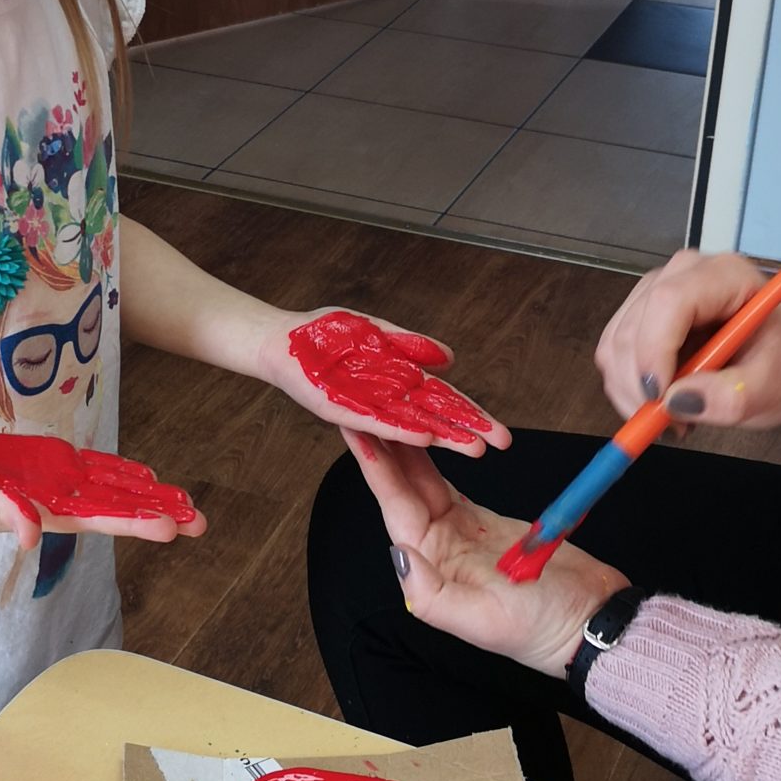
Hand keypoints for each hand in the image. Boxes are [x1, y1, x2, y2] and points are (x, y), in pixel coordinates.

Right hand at [0, 433, 205, 547]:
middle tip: (201, 523)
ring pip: (114, 489)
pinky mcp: (52, 462)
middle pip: (118, 508)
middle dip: (158, 514)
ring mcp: (59, 482)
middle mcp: (61, 501)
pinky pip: (95, 468)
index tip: (168, 528)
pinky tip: (148, 474)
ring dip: (150, 495)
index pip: (99, 521)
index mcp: (46, 514)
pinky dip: (122, 471)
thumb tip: (32, 536)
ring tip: (189, 503)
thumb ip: (0, 513)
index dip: (133, 523)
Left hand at [256, 308, 510, 455]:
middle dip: (467, 430)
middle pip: (435, 417)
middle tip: (499, 445)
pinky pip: (375, 422)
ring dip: (442, 436)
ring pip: (411, 426)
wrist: (281, 341)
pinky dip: (400, 429)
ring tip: (472, 448)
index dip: (471, 413)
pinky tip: (425, 437)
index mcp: (398, 379)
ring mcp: (365, 407)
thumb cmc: (328, 335)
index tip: (499, 431)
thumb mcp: (377, 332)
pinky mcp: (341, 410)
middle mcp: (387, 398)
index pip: (443, 399)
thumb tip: (450, 358)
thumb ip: (411, 344)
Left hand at [347, 433, 623, 673]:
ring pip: (426, 480)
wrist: (592, 623)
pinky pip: (454, 481)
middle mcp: (439, 547)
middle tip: (366, 401)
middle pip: (404, 488)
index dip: (375, 467)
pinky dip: (441, 457)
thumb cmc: (541, 630)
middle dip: (385, 447)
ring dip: (409, 446)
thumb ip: (433, 594)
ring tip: (390, 407)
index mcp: (431, 566)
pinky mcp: (485, 522)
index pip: (396, 508)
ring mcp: (461, 532)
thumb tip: (398, 554)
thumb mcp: (483, 620)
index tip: (356, 430)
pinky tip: (426, 433)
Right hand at [595, 250, 780, 432]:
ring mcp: (656, 290)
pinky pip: (614, 354)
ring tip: (675, 413)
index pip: (669, 301)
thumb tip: (678, 400)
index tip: (659, 398)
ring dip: (634, 391)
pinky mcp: (639, 313)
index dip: (654, 350)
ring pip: (616, 344)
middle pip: (635, 326)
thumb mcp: (773, 388)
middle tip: (671, 423)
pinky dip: (630, 387)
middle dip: (641, 384)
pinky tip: (666, 399)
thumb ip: (733, 396)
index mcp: (727, 277)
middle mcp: (685, 274)